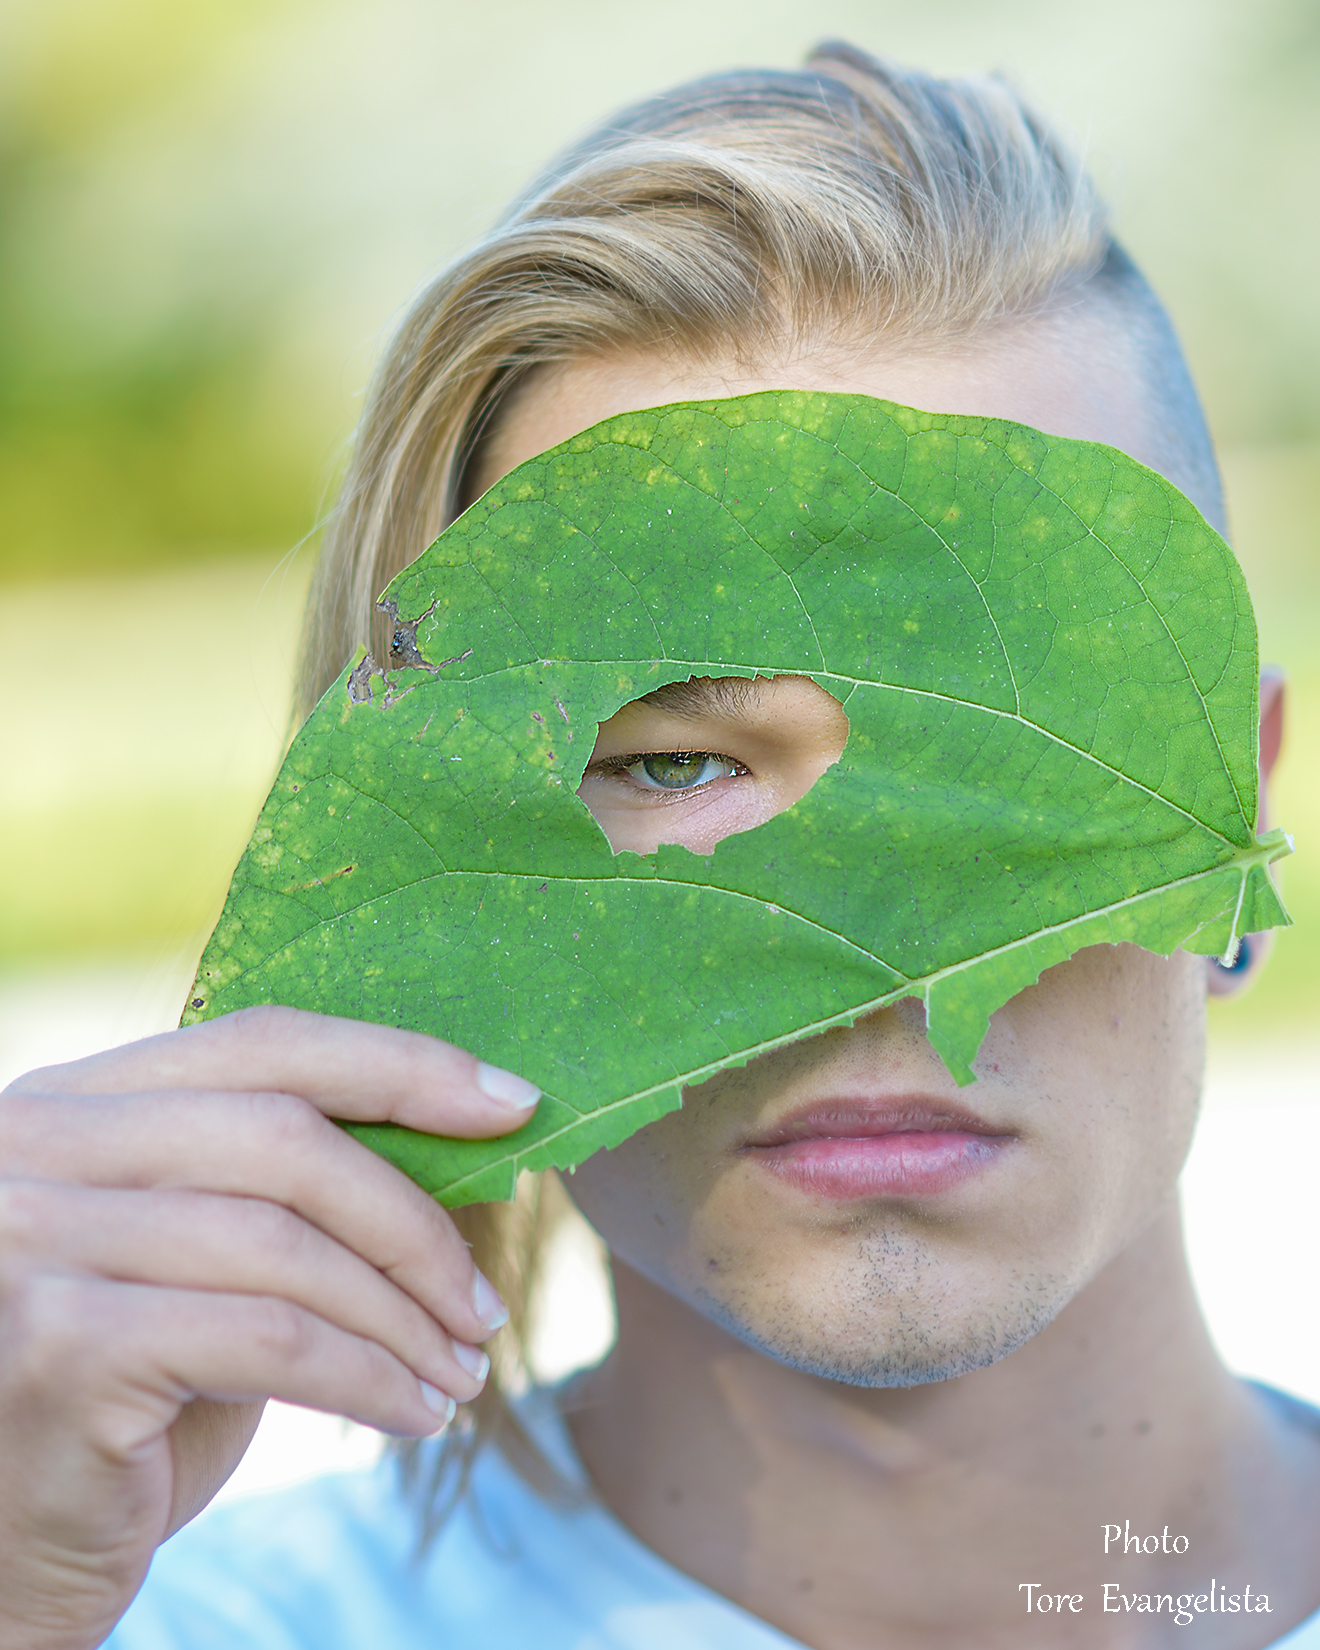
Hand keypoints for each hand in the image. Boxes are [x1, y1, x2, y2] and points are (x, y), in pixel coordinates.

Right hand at [0, 1005, 538, 1649]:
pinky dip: (371, 1376)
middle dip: (413, 1220)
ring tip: (460, 1370)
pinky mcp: (57, 1342)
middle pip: (284, 1137)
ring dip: (404, 1316)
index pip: (261, 1042)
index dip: (399, 1064)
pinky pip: (272, 1340)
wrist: (8, 1555)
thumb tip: (461, 1140)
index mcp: (72, 1103)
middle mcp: (33, 1147)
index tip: (509, 1103)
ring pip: (287, 1245)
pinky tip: (414, 1414)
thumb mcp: (197, 1265)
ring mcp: (31, 1238)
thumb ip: (280, 1192)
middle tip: (482, 1303)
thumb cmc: (126, 1402)